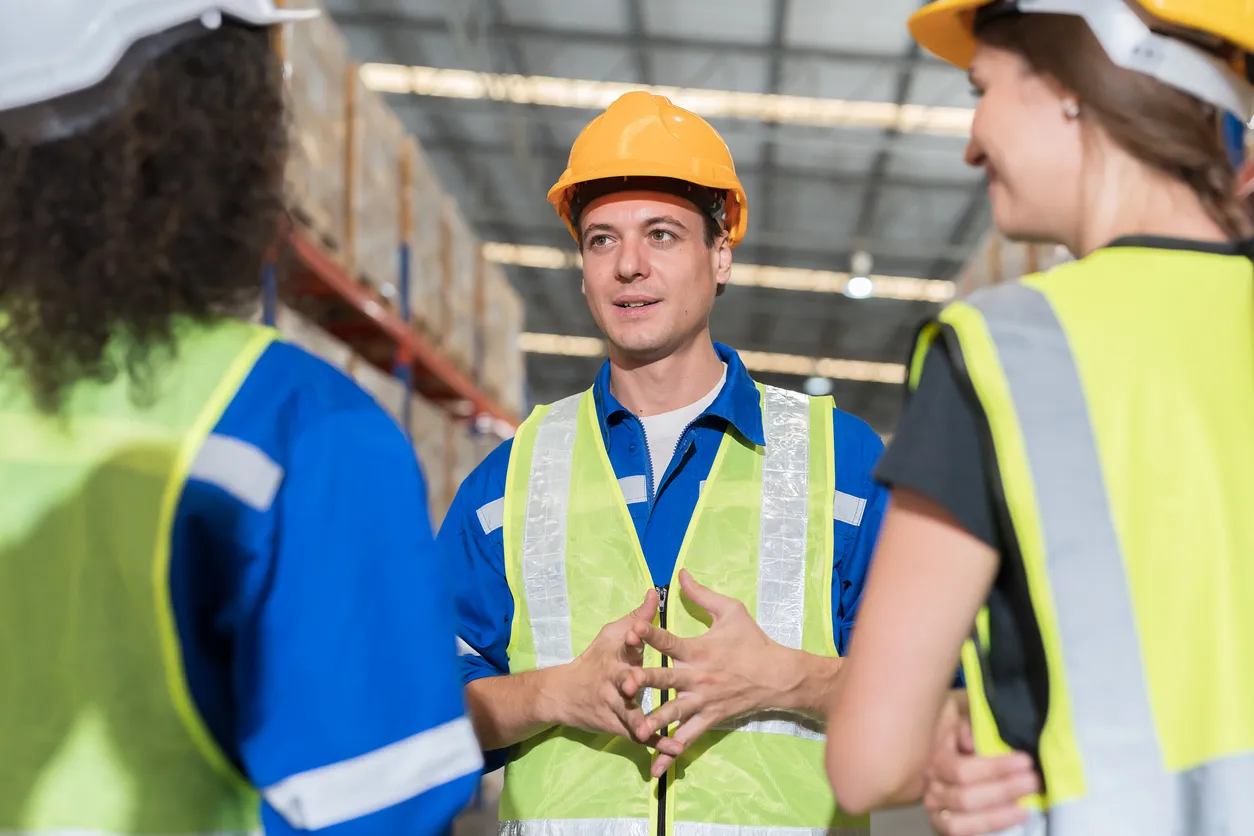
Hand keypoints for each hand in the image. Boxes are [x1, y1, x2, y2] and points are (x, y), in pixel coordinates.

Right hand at [551, 589, 672, 748]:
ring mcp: (614, 705)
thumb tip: (652, 593)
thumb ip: (638, 617)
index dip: (630, 639)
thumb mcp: (613, 634)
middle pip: (621, 680)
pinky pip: (639, 735)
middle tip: (634, 685)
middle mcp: (613, 680)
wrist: (564, 694)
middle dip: (628, 682)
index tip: (635, 634)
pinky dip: (657, 744)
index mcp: (615, 654)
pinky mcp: (618, 725)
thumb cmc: (596, 659)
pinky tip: (676, 750)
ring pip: (628, 713)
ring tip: (654, 730)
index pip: (622, 644)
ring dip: (639, 721)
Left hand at [618, 570, 792, 777]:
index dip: (650, 633)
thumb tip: (679, 573)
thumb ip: (701, 594)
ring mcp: (703, 702)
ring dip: (654, 720)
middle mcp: (698, 677)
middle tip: (625, 683)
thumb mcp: (731, 611)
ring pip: (674, 713)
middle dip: (645, 681)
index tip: (631, 628)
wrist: (778, 676)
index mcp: (699, 650)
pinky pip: (686, 739)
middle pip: (666, 679)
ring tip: (635, 729)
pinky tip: (653, 767)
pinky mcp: (709, 720)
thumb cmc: (753, 640)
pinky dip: (670, 754)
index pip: (670, 640)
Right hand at [923, 692, 1040, 835]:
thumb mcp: (962, 713)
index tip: (1024, 761)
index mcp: (934, 757)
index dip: (995, 769)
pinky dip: (988, 828)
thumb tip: (973, 742)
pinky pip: (962, 834)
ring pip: (961, 823)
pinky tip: (1012, 818)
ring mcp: (936, 808)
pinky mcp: (945, 823)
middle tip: (1032, 782)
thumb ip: (969, 723)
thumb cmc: (957, 725)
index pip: (962, 770)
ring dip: (997, 816)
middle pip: (964, 798)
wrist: (943, 742)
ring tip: (1025, 807)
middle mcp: (931, 786)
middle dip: (1002, 791)